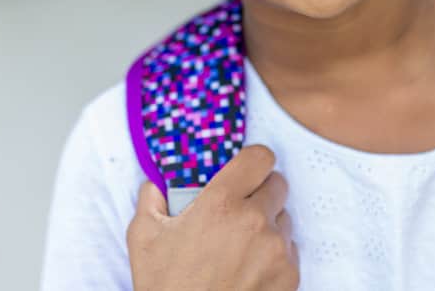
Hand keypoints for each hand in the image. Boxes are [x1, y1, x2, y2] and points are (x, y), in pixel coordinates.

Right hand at [127, 145, 298, 290]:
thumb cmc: (166, 287)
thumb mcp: (144, 238)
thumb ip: (150, 199)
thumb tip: (156, 184)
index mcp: (222, 203)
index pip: (259, 157)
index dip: (253, 160)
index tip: (246, 169)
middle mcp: (255, 220)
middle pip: (277, 184)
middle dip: (261, 191)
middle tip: (240, 208)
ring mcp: (276, 249)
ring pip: (284, 218)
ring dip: (269, 224)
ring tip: (241, 245)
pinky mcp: (289, 275)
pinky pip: (290, 249)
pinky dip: (275, 254)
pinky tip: (250, 267)